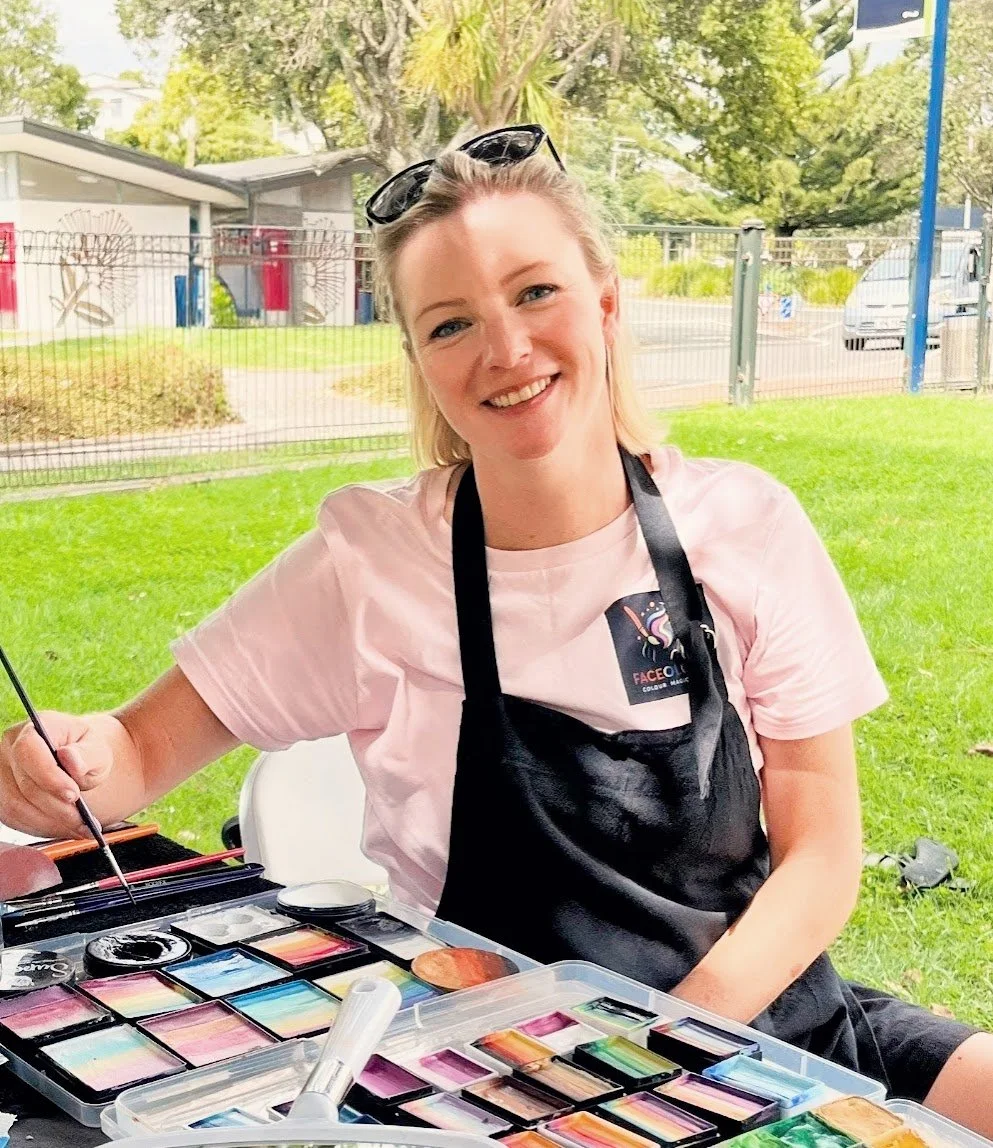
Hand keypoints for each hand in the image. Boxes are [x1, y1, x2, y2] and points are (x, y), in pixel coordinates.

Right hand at [0, 712, 114, 838]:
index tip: (73, 795)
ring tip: (78, 827)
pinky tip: (63, 828)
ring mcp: (0, 771)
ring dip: (49, 822)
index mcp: (36, 727)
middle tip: (83, 820)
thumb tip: (70, 759)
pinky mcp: (0, 794)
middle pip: (24, 784)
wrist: (77, 762)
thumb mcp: (98, 749)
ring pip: (15, 806)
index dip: (49, 776)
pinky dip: (40, 827)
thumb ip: (87, 754)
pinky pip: (13, 817)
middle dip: (56, 807)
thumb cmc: (87, 753)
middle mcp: (10, 746)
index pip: (29, 751)